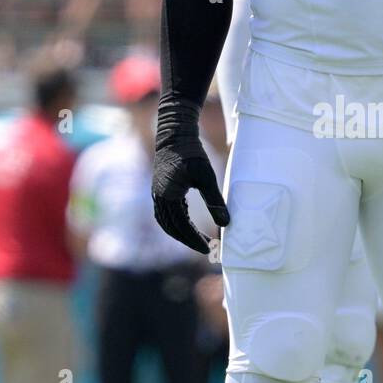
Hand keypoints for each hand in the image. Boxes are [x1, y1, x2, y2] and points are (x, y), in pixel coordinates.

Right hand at [152, 135, 228, 253]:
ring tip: (196, 239)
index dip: (194, 240)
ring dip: (179, 232)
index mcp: (169, 197)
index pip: (182, 226)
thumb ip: (215, 202)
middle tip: (205, 247)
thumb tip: (226, 224)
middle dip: (187, 239)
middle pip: (172, 227)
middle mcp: (159, 197)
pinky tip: (187, 222)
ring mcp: (157, 193)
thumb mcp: (207, 177)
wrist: (175, 134)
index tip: (207, 248)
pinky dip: (175, 221)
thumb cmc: (192, 153)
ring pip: (166, 221)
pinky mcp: (159, 188)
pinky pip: (164, 212)